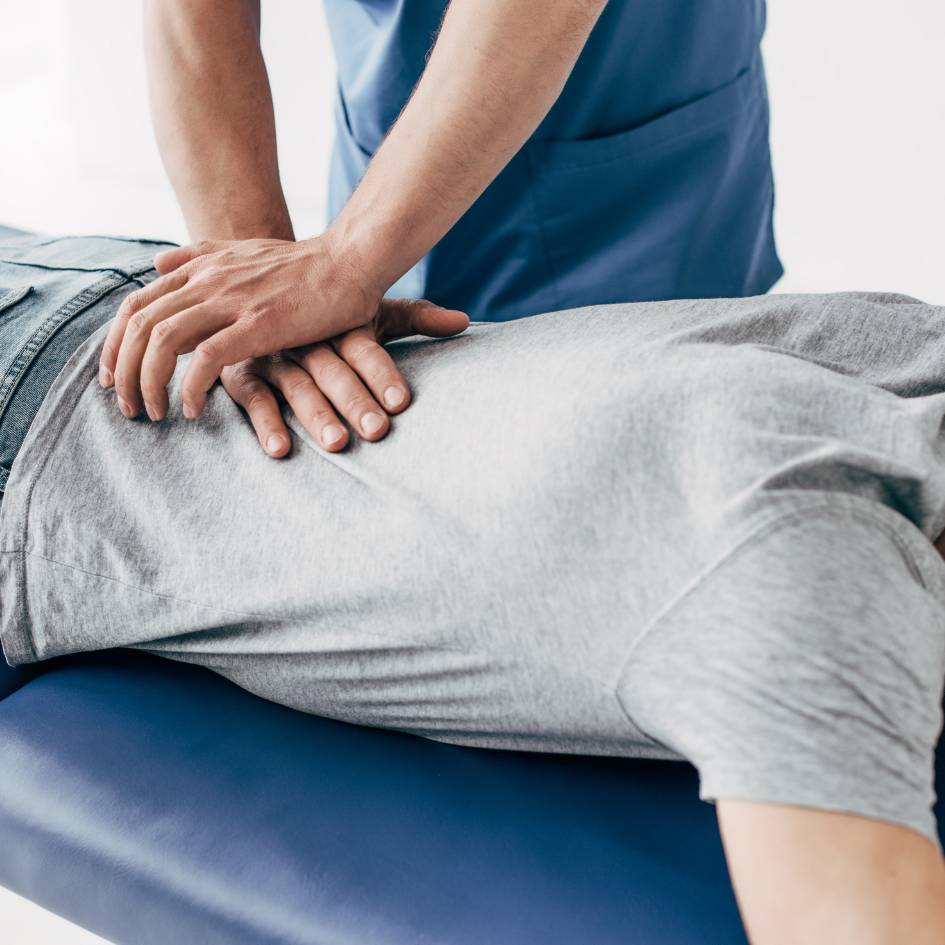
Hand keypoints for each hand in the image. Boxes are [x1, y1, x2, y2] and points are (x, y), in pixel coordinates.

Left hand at [97, 234, 385, 421]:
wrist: (350, 261)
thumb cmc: (305, 265)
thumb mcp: (243, 250)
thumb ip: (198, 256)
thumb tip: (157, 264)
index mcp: (200, 268)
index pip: (136, 306)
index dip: (115, 344)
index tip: (114, 377)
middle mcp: (207, 281)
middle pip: (139, 327)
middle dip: (123, 372)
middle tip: (127, 407)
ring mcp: (231, 301)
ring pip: (162, 342)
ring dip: (149, 384)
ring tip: (153, 413)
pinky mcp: (258, 324)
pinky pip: (205, 359)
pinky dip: (190, 388)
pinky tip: (193, 409)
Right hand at [219, 298, 468, 456]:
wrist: (255, 289)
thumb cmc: (327, 313)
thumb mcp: (370, 312)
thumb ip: (417, 318)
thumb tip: (465, 321)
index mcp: (337, 322)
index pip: (363, 347)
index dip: (381, 373)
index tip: (401, 401)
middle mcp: (306, 337)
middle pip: (333, 370)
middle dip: (355, 400)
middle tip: (377, 431)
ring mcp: (273, 355)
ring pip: (297, 386)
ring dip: (316, 415)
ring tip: (337, 443)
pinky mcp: (242, 374)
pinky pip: (253, 399)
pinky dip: (265, 423)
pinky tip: (280, 449)